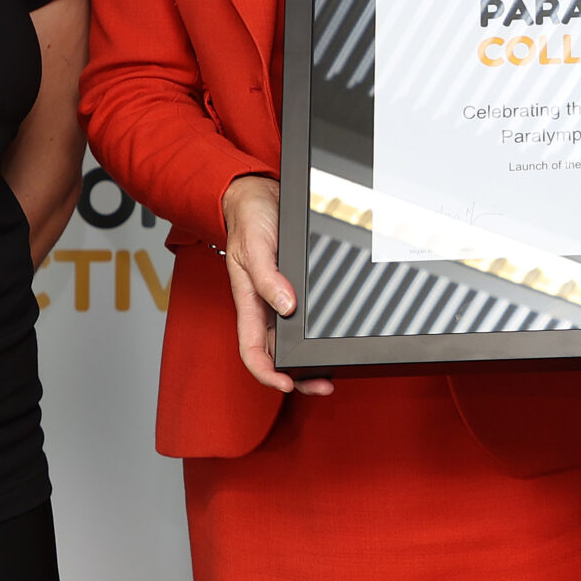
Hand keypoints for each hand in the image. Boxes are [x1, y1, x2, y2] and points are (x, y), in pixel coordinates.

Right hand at [221, 175, 329, 396]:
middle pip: (277, 355)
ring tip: (332, 372)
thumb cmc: (248, 220)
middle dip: (298, 377)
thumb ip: (267, 278)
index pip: (252, 351)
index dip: (267, 373)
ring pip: (293, 342)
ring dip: (310, 361)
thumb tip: (285, 306)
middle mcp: (264, 306)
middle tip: (324, 384)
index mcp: (249, 302)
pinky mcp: (295, 288)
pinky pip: (305, 319)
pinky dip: (318, 334)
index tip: (286, 383)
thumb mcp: (254, 247)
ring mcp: (280, 300)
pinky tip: (333, 339)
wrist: (259, 195)